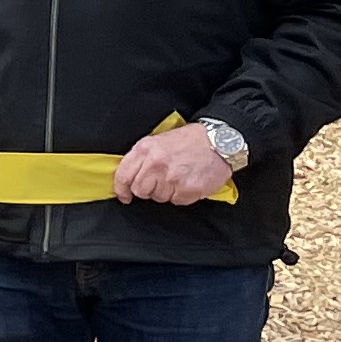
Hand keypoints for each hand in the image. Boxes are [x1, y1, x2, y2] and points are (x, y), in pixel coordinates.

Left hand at [115, 122, 234, 206]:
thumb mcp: (159, 140)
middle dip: (149, 189)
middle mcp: (156, 164)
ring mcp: (172, 178)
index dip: (121, 189)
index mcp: (145, 149)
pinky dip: (182, 195)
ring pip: (159, 197)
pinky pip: (177, 200)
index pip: (123, 176)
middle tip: (161, 180)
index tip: (124, 195)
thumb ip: (142, 157)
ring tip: (179, 176)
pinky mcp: (188, 189)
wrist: (219, 141)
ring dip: (167, 191)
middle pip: (140, 190)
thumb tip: (129, 175)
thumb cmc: (190, 140)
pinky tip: (189, 181)